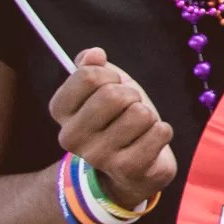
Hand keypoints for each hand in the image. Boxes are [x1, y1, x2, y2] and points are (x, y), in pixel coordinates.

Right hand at [49, 48, 176, 208]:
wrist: (133, 167)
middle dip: (132, 95)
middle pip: (113, 95)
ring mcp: (98, 156)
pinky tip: (151, 140)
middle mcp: (70, 136)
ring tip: (139, 128)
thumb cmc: (118, 119)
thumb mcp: (102, 87)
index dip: (110, 74)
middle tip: (130, 108)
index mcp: (60, 111)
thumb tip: (94, 54)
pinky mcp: (127, 169)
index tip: (113, 85)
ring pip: (140, 113)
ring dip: (148, 115)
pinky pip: (159, 132)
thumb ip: (92, 67)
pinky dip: (162, 131)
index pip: (87, 76)